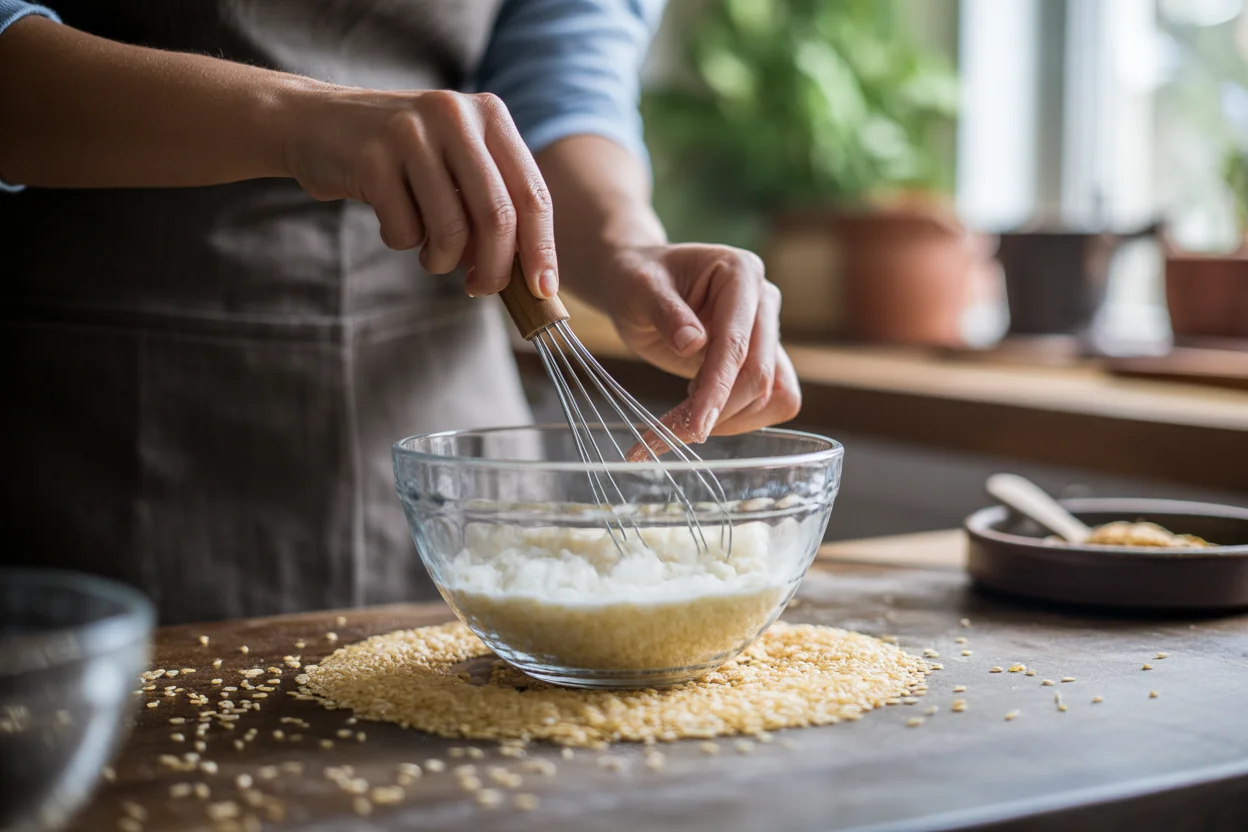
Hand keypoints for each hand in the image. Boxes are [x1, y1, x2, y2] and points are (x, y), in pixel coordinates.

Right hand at [282, 86, 556, 298]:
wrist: (314, 122)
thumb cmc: (401, 157)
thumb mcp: (456, 160)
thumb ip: (494, 202)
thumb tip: (529, 275)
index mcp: (490, 114)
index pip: (532, 193)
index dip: (541, 248)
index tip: (542, 291)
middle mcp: (455, 116)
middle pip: (498, 217)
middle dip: (494, 269)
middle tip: (480, 288)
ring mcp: (411, 134)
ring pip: (452, 231)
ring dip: (443, 261)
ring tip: (430, 252)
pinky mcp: (371, 159)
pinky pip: (405, 231)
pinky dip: (404, 242)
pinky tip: (392, 219)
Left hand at [598, 244, 800, 450]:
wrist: (641, 285)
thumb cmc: (638, 281)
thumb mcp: (639, 289)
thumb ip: (665, 311)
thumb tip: (692, 343)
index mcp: (741, 273)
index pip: (737, 343)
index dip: (718, 388)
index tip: (695, 428)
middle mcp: (764, 301)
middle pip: (760, 375)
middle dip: (718, 412)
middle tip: (667, 435)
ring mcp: (767, 332)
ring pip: (773, 395)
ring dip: (729, 420)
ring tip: (679, 420)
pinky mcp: (762, 359)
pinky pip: (768, 401)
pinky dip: (736, 418)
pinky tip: (698, 412)